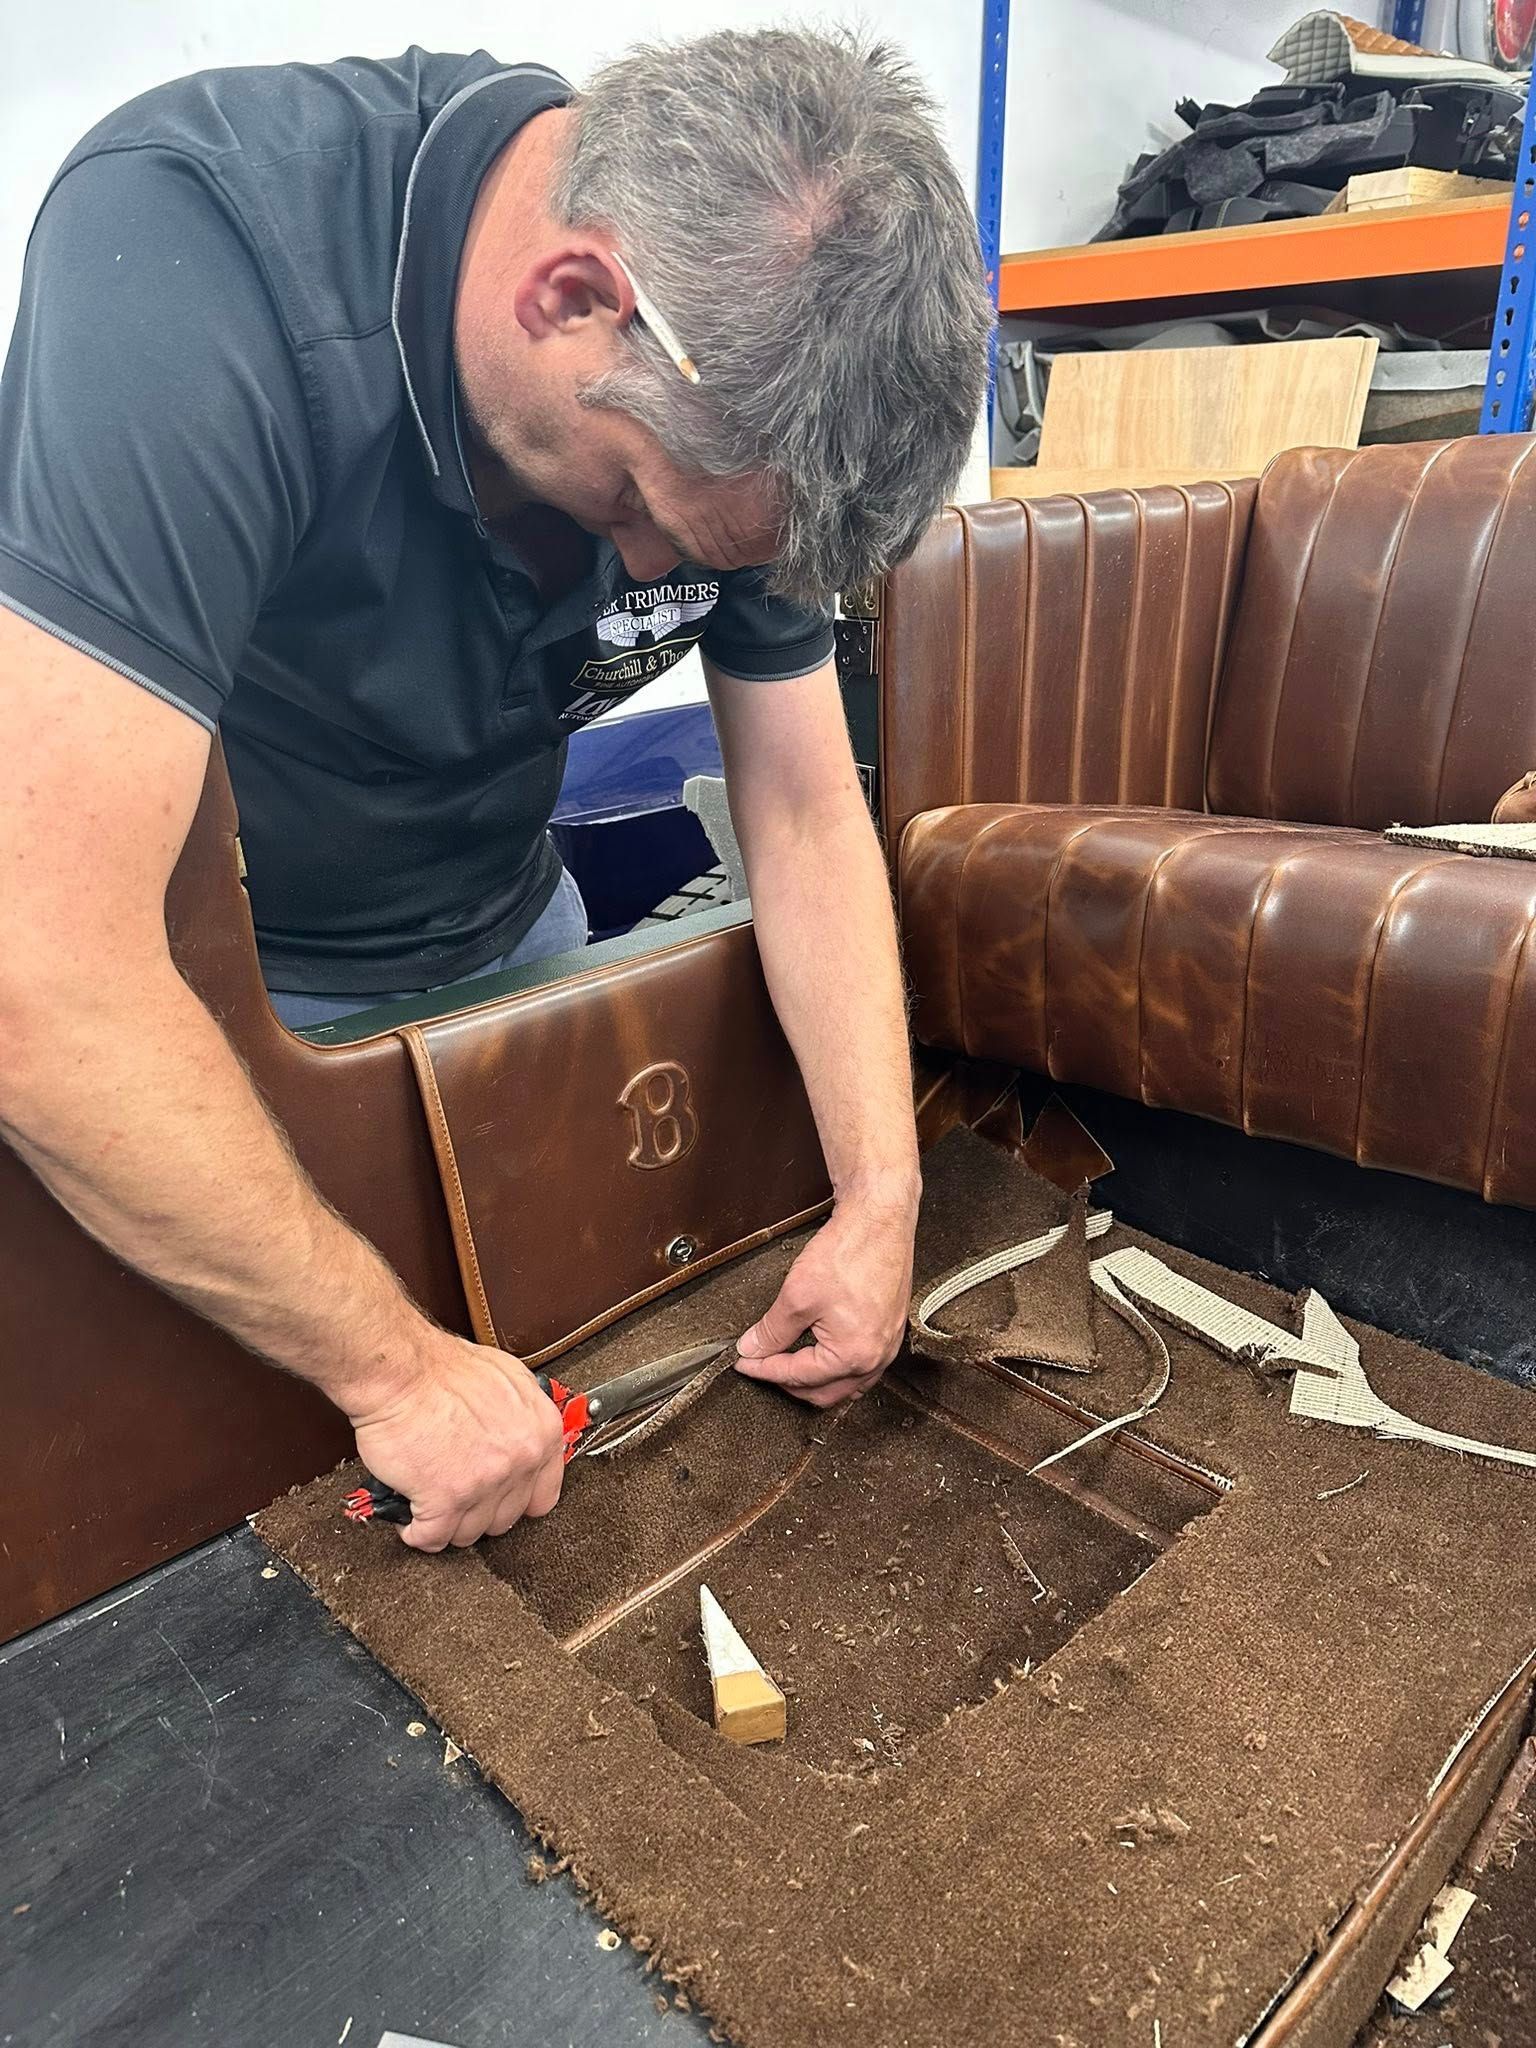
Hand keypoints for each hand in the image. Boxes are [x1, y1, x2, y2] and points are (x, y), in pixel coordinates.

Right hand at [347, 1332, 565, 1551]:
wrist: (400, 1371)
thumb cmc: (443, 1369)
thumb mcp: (508, 1379)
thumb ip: (523, 1416)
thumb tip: (521, 1435)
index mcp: (540, 1433)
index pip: (543, 1497)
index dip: (515, 1500)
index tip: (498, 1500)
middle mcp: (520, 1462)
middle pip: (504, 1519)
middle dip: (478, 1511)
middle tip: (457, 1496)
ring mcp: (484, 1485)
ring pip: (470, 1534)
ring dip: (448, 1524)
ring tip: (431, 1506)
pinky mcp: (445, 1501)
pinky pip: (432, 1538)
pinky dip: (418, 1534)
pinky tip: (411, 1519)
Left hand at [735, 1192, 915, 1407]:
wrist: (879, 1220)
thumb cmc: (851, 1251)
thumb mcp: (797, 1296)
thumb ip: (772, 1330)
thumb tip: (753, 1348)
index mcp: (854, 1356)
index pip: (798, 1376)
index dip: (764, 1370)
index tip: (745, 1362)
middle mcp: (876, 1358)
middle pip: (823, 1392)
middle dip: (788, 1382)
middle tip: (762, 1365)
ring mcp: (887, 1346)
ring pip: (844, 1384)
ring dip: (814, 1380)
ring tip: (787, 1363)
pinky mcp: (889, 1330)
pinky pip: (861, 1366)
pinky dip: (835, 1367)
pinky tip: (821, 1354)